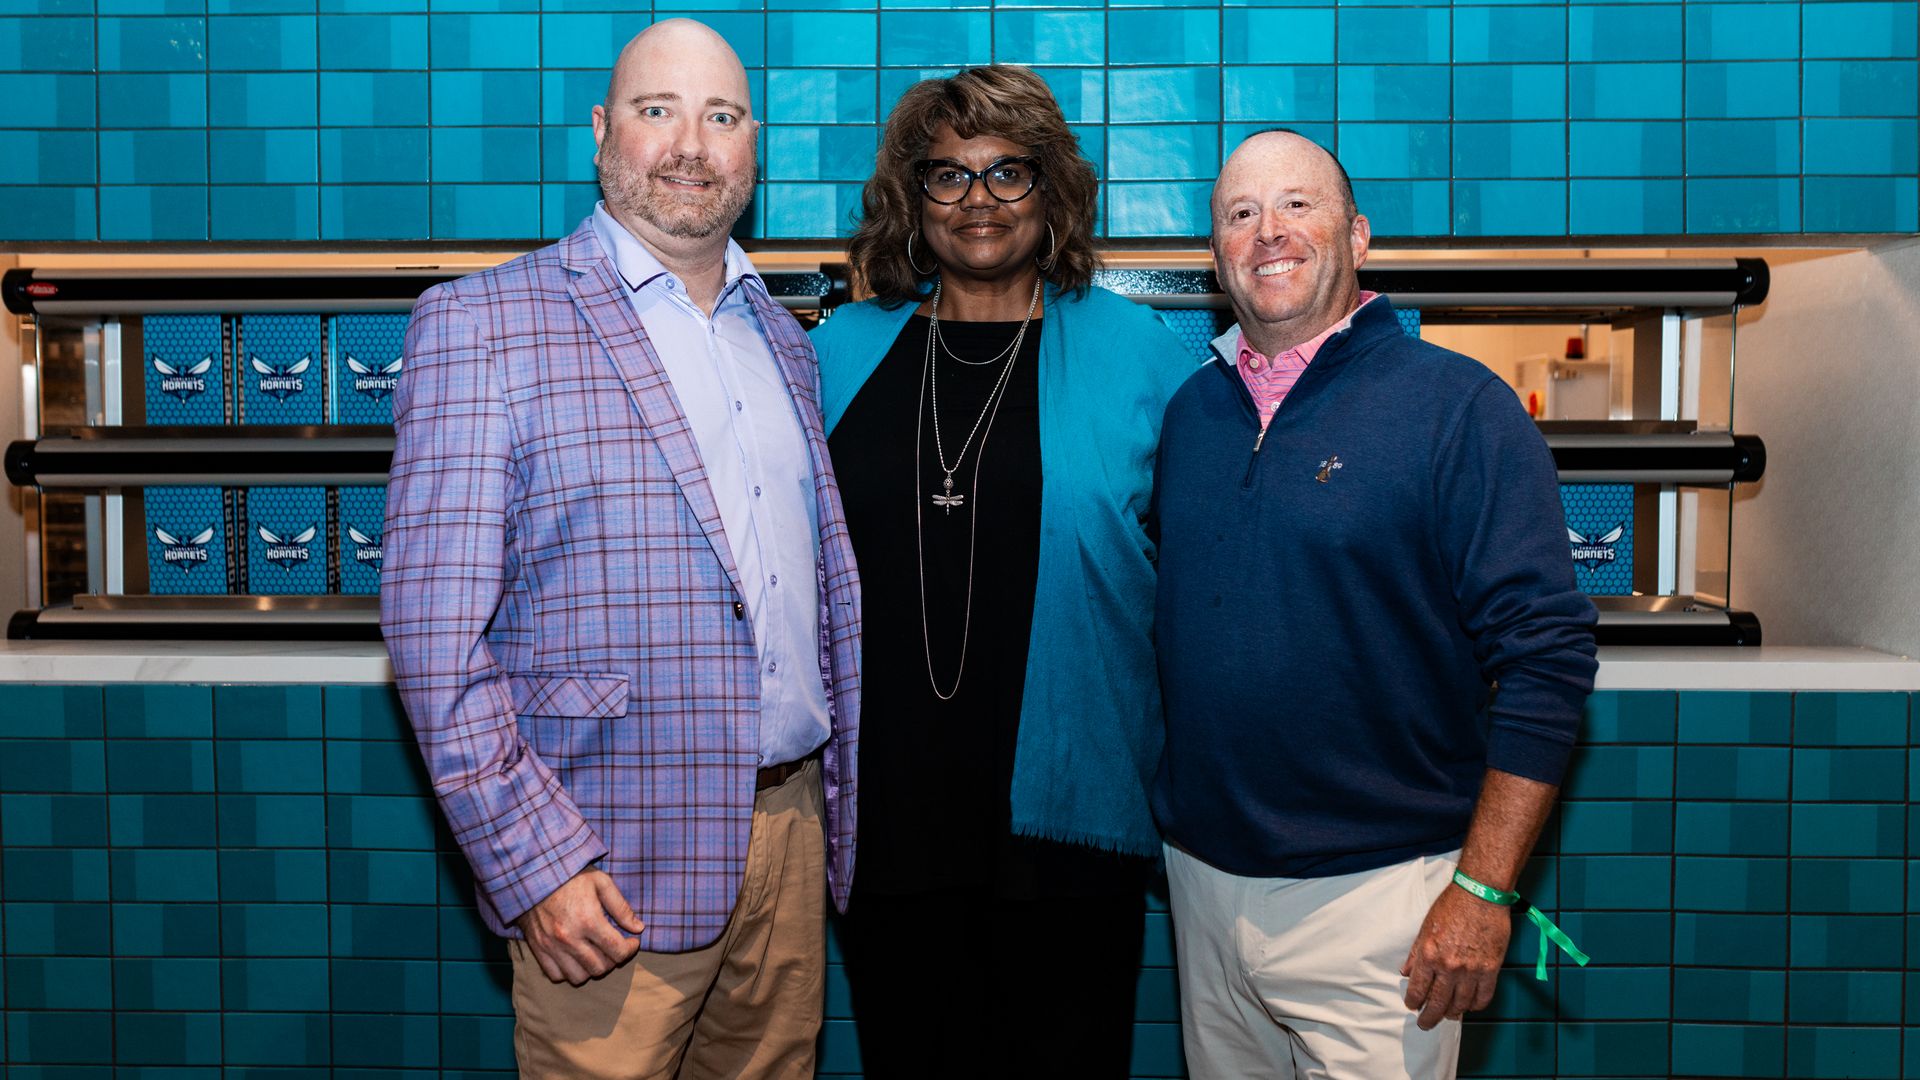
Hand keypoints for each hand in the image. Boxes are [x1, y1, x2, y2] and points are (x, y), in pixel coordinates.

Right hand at [515, 868, 645, 984]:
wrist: (533, 875)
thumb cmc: (570, 877)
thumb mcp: (601, 882)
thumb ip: (621, 907)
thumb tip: (638, 928)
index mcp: (588, 920)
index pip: (617, 951)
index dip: (630, 949)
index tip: (631, 941)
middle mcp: (569, 938)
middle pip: (600, 968)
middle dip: (613, 960)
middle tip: (614, 946)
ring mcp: (551, 946)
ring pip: (579, 977)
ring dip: (592, 969)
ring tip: (596, 953)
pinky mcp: (538, 949)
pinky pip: (556, 975)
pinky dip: (568, 972)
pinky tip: (575, 957)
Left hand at [1400, 881, 1510, 1029]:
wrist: (1481, 895)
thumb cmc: (1451, 906)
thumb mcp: (1425, 928)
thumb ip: (1415, 953)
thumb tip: (1406, 972)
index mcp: (1429, 955)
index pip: (1417, 989)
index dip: (1413, 1002)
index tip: (1412, 1006)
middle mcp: (1449, 966)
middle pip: (1438, 1003)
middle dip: (1429, 1017)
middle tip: (1425, 1024)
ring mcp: (1471, 970)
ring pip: (1460, 1004)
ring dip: (1452, 1013)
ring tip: (1448, 1015)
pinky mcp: (1491, 970)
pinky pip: (1483, 997)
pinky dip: (1475, 1005)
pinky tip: (1470, 1006)